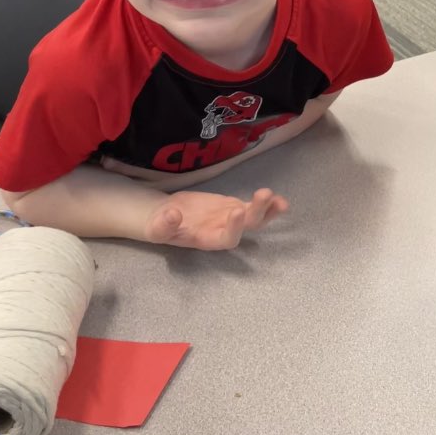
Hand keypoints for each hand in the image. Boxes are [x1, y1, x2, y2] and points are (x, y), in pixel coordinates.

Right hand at [145, 187, 289, 249]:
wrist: (165, 216)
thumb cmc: (160, 225)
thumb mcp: (155, 228)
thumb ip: (163, 225)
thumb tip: (172, 215)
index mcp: (207, 240)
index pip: (226, 239)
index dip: (234, 228)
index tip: (237, 211)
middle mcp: (223, 231)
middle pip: (246, 227)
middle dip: (257, 212)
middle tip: (264, 194)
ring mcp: (231, 219)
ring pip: (254, 217)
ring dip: (268, 209)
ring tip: (280, 200)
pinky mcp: (233, 207)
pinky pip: (253, 206)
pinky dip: (266, 203)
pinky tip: (278, 197)